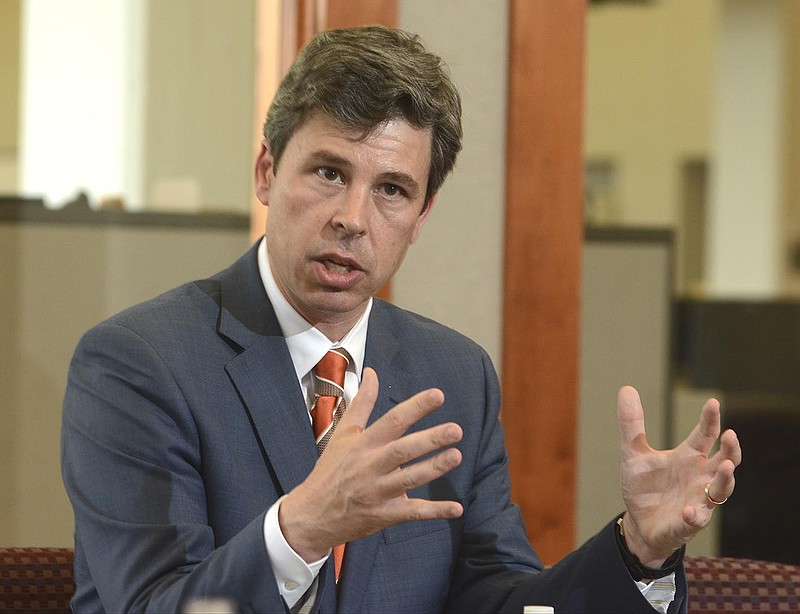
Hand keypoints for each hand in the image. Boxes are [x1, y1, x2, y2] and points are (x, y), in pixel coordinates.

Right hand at [279, 368, 463, 561]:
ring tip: (456, 455)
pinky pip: (413, 512)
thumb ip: (362, 403)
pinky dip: (435, 511)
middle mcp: (370, 466)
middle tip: (455, 429)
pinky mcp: (384, 515)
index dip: (415, 407)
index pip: (392, 421)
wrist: (312, 514)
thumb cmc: (330, 470)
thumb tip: (372, 372)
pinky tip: (457, 508)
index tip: (438, 395)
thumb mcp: (342, 434)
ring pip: (410, 479)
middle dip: (430, 439)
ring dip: (434, 468)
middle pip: (403, 450)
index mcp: (363, 444)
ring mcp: (377, 492)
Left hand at [617, 386, 741, 566]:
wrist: (639, 522)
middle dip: (731, 449)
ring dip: (725, 479)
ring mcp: (698, 499)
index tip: (712, 402)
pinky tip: (688, 510)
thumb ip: (632, 424)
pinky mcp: (689, 522)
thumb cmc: (645, 487)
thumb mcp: (633, 453)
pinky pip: (697, 518)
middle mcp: (700, 476)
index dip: (710, 419)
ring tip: (725, 466)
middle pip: (725, 460)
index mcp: (689, 457)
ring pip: (722, 489)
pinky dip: (695, 514)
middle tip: (730, 434)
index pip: (705, 434)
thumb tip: (626, 388)